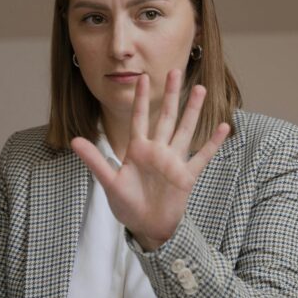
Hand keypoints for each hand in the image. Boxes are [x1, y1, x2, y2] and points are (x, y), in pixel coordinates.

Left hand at [70, 69, 229, 250]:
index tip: (143, 77)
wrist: (147, 227)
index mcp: (138, 150)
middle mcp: (158, 151)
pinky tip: (224, 127)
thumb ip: (95, 160)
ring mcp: (174, 162)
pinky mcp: (186, 176)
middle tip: (176, 70)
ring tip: (200, 89)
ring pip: (185, 130)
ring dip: (193, 110)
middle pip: (167, 117)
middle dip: (171, 94)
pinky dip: (212, 143)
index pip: (140, 118)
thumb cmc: (127, 205)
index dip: (142, 99)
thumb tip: (74, 140)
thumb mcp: (109, 182)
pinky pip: (202, 156)